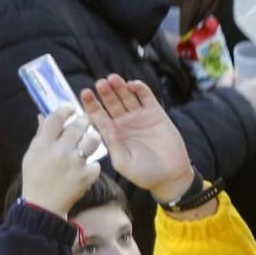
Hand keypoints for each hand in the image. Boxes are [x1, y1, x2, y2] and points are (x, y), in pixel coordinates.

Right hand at [18, 105, 102, 213]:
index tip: (71, 108)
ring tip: (88, 142)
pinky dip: (91, 165)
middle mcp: (60, 152)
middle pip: (78, 126)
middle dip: (84, 121)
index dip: (66, 109)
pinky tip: (84, 169)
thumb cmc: (36, 178)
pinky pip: (96, 162)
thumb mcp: (32, 155)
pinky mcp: (87, 176)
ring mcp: (75, 164)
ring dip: (92, 139)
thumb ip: (41, 135)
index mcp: (42, 146)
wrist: (43, 206)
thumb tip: (44, 115)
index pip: (56, 119)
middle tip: (85, 122)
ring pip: (93, 140)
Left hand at [79, 76, 193, 204]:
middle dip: (105, 93)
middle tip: (100, 83)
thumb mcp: (124, 163)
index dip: (91, 105)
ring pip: (126, 97)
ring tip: (113, 79)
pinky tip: (133, 84)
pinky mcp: (156, 113)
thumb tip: (105, 127)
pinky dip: (140, 88)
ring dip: (119, 87)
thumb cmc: (144, 173)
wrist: (170, 175)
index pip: (98, 116)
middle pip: (111, 103)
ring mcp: (139, 117)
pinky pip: (146, 97)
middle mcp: (124, 123)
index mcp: (113, 135)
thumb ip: (113, 145)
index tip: (85, 93)